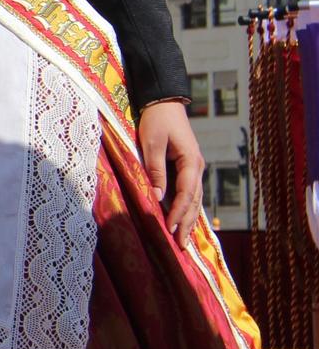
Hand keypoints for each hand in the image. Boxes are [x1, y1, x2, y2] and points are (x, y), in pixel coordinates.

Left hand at [137, 100, 204, 237]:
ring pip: (194, 199)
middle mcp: (196, 168)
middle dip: (187, 223)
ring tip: (183, 240)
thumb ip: (155, 170)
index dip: (179, 213)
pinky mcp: (186, 167)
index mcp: (191, 162)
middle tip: (180, 246)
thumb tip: (156, 197)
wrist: (164, 102)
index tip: (170, 229)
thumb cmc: (156, 120)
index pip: (187, 194)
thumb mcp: (152, 143)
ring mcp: (194, 168)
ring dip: (188, 219)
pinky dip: (186, 207)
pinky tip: (182, 220)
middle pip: (194, 201)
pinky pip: (188, 192)